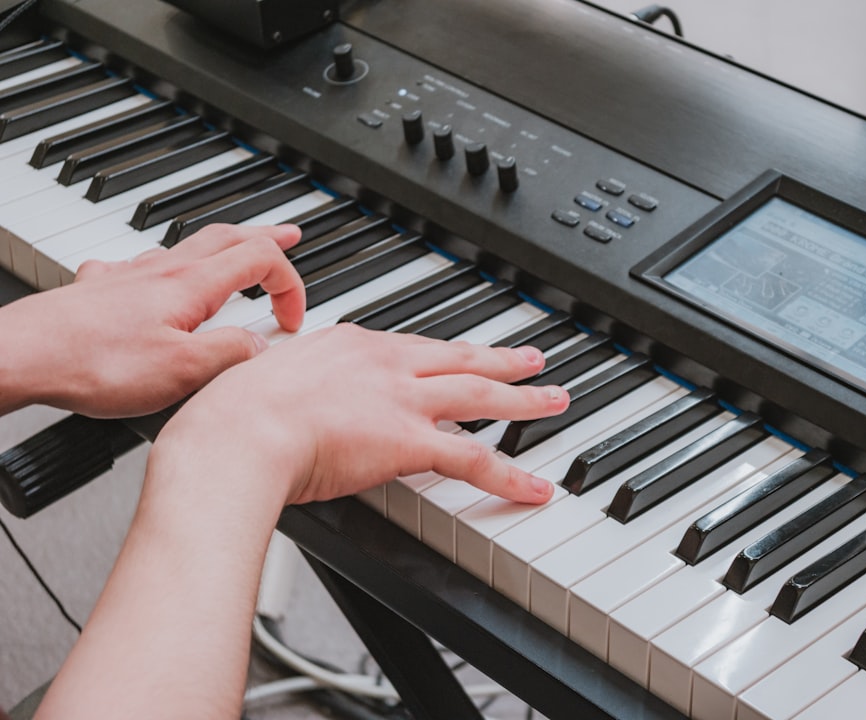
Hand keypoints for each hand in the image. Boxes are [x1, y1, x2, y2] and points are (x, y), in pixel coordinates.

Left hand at [0, 223, 303, 417]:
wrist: (22, 356)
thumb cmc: (95, 363)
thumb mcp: (183, 371)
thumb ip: (231, 354)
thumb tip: (261, 346)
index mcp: (191, 286)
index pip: (260, 262)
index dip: (289, 285)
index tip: (292, 320)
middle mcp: (162, 271)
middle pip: (227, 237)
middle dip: (265, 236)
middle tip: (290, 236)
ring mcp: (130, 276)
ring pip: (188, 247)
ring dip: (223, 247)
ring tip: (235, 253)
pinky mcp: (101, 290)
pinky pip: (142, 265)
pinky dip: (167, 267)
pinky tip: (154, 279)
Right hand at [155, 324, 570, 504]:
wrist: (238, 430)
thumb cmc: (234, 412)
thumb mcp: (264, 378)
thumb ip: (290, 383)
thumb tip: (281, 393)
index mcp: (350, 344)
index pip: (411, 347)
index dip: (443, 353)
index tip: (460, 355)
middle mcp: (385, 363)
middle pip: (459, 358)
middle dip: (500, 360)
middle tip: (531, 359)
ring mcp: (402, 399)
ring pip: (481, 396)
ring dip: (523, 400)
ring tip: (553, 399)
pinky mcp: (410, 439)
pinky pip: (474, 460)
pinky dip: (510, 476)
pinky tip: (534, 488)